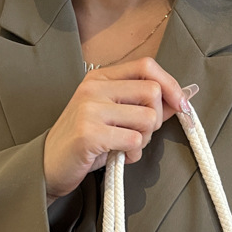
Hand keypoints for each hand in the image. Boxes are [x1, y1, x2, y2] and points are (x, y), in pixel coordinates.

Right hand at [43, 57, 195, 203]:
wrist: (49, 164)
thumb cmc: (85, 142)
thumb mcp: (114, 117)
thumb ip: (144, 105)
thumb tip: (182, 97)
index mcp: (101, 78)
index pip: (147, 66)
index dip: (171, 85)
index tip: (182, 105)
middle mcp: (95, 88)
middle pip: (152, 92)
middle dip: (156, 119)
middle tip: (139, 134)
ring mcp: (90, 109)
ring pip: (147, 118)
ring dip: (144, 140)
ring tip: (125, 146)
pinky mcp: (90, 133)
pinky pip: (134, 140)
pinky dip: (133, 154)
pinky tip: (118, 156)